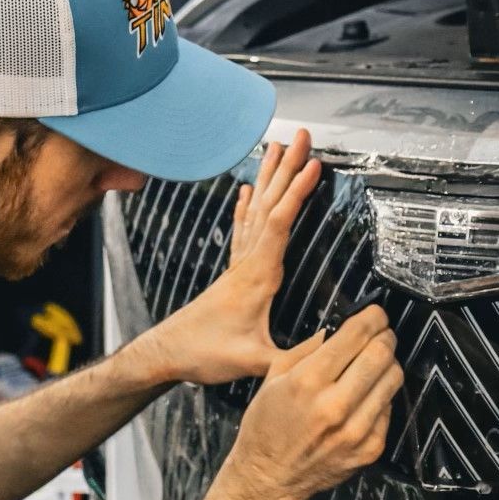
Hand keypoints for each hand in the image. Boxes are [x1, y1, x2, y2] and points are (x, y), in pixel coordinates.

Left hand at [142, 130, 320, 385]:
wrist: (166, 354)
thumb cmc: (204, 355)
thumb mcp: (254, 362)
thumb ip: (293, 359)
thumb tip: (332, 350)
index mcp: (257, 277)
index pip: (281, 223)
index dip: (298, 192)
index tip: (316, 164)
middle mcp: (246, 263)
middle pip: (269, 204)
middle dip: (288, 168)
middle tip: (302, 136)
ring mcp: (237, 266)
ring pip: (255, 211)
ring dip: (268, 178)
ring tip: (276, 147)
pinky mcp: (231, 274)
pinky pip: (241, 230)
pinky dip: (245, 207)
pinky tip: (244, 192)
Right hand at [224, 304, 400, 499]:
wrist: (269, 478)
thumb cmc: (266, 428)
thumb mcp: (274, 378)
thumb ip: (309, 348)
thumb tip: (338, 328)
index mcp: (307, 382)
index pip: (355, 336)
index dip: (371, 318)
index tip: (375, 314)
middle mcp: (334, 406)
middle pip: (381, 354)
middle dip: (385, 336)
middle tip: (382, 333)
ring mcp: (356, 430)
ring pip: (392, 379)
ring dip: (388, 364)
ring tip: (374, 363)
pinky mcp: (370, 448)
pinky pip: (389, 408)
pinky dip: (381, 396)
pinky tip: (364, 396)